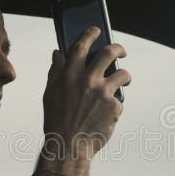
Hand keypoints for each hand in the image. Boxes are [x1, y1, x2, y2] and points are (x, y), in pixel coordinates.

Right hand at [38, 26, 130, 175]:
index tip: (96, 30)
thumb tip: (57, 53)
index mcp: (69, 73)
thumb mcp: (50, 93)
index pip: (81, 45)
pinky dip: (115, 105)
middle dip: (118, 48)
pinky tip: (107, 114)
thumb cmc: (56, 120)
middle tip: (121, 52)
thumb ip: (56, 71)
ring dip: (125, 76)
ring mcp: (103, 92)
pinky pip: (119, 100)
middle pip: (109, 52)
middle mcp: (87, 79)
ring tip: (123, 81)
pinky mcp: (114, 106)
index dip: (90, 33)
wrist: (69, 146)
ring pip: (123, 74)